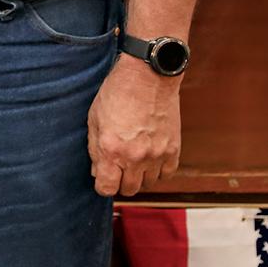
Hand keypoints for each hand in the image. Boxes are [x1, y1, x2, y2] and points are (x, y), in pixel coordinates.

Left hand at [87, 56, 182, 196]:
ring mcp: (156, 155)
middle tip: (118, 169)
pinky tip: (150, 158)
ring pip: (148, 184)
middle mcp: (135, 157)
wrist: (147, 77)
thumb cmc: (116, 94)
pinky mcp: (173, 149)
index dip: (102, 186)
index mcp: (111, 150)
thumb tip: (97, 171)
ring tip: (134, 161)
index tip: (103, 178)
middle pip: (129, 189)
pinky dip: (158, 171)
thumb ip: (95, 149)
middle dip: (120, 183)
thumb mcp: (94, 119)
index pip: (107, 188)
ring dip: (139, 177)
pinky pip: (167, 174)